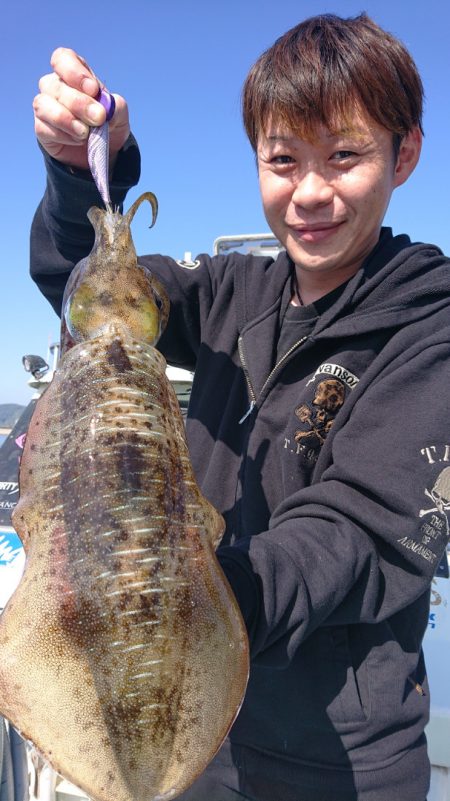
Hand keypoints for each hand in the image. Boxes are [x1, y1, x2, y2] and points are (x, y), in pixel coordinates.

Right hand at [33, 47, 129, 170]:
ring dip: (66, 119)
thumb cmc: (108, 124)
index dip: (74, 71)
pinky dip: (63, 135)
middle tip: (98, 118)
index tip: (93, 89)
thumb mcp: (119, 114)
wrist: (102, 151)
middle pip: (55, 85)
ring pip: (43, 105)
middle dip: (78, 103)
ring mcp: (45, 106)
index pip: (63, 59)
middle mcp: (55, 86)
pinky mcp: (41, 128)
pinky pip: (44, 127)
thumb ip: (116, 106)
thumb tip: (105, 108)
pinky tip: (78, 140)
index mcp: (74, 74)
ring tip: (85, 133)